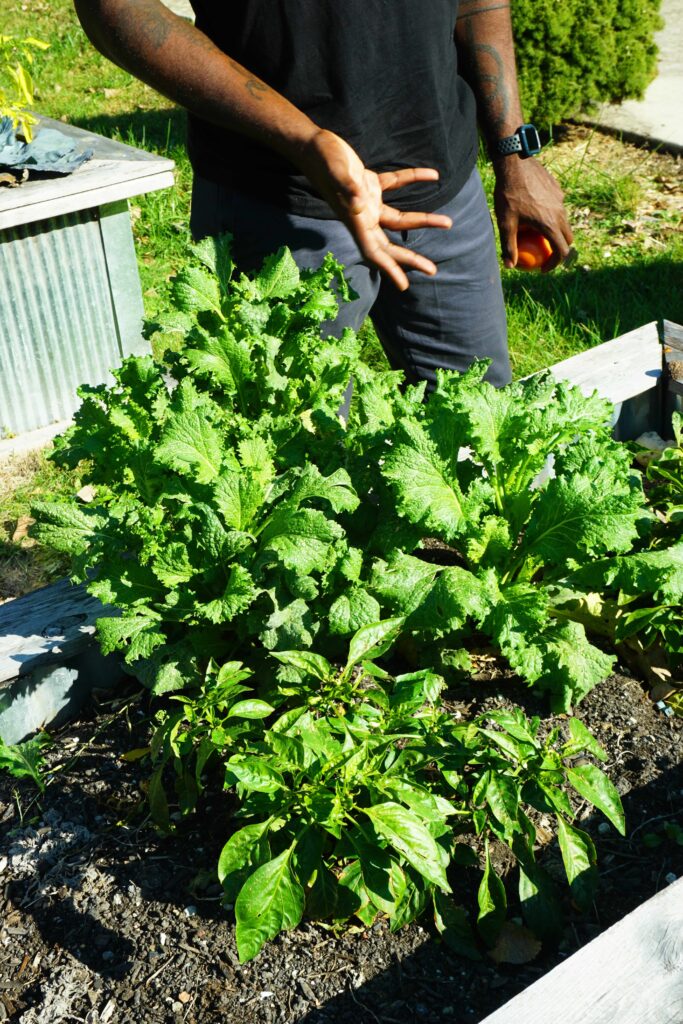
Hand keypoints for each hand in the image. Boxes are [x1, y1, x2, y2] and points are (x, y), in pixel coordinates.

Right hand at [299, 128, 451, 289]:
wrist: (312, 145)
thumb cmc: (323, 159)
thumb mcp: (336, 172)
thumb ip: (347, 188)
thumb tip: (359, 204)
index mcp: (355, 220)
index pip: (373, 252)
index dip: (389, 269)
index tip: (404, 285)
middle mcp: (363, 217)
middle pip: (389, 245)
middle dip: (410, 259)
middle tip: (433, 270)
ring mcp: (367, 202)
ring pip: (399, 219)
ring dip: (422, 221)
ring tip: (447, 223)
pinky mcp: (369, 184)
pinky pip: (396, 186)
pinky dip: (413, 180)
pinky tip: (432, 175)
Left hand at [493, 157, 573, 271]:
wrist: (515, 164)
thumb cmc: (508, 194)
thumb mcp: (505, 223)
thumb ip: (509, 246)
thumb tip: (510, 266)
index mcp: (550, 224)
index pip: (561, 251)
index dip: (554, 264)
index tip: (543, 268)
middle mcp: (560, 212)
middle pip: (567, 238)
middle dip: (559, 249)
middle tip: (545, 255)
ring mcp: (561, 200)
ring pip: (564, 222)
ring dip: (556, 232)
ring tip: (538, 234)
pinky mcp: (558, 189)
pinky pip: (558, 207)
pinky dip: (552, 216)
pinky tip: (535, 213)